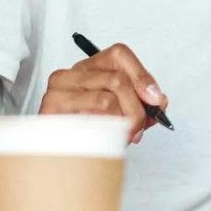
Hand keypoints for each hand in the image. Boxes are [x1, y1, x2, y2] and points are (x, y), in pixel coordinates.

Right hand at [36, 42, 167, 142]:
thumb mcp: (119, 114)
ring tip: (123, 136)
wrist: (54, 157)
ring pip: (108, 96)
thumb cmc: (88, 133)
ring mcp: (59, 88)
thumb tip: (158, 102)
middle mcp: (72, 73)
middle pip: (118, 78)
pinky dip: (107, 127)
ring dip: (123, 121)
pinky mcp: (52, 107)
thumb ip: (140, 104)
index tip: (157, 100)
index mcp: (90, 68)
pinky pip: (92, 113)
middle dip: (137, 108)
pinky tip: (104, 136)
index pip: (119, 54)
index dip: (142, 76)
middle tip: (140, 128)